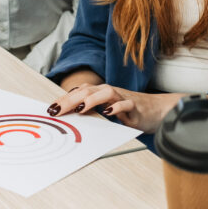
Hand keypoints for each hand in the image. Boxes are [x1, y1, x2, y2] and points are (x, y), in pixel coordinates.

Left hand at [47, 82, 181, 132]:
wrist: (157, 109)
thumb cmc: (129, 110)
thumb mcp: (107, 110)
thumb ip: (92, 111)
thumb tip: (69, 118)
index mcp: (101, 93)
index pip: (79, 92)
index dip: (64, 99)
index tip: (50, 109)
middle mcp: (110, 92)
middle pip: (88, 90)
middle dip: (70, 99)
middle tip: (57, 110)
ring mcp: (123, 98)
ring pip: (106, 93)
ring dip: (91, 99)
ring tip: (80, 108)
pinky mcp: (135, 107)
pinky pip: (126, 104)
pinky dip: (117, 107)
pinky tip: (109, 112)